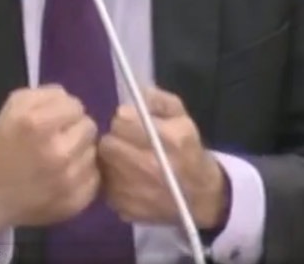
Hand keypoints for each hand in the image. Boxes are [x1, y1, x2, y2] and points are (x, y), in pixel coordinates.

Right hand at [0, 85, 99, 237]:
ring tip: (58, 160)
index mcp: (37, 124)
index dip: (65, 113)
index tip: (53, 123)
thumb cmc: (1, 146)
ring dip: (79, 153)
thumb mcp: (15, 107)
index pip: (76, 107)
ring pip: (93, 152)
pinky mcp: (75, 200)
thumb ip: (48, 94)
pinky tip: (63, 177)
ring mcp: (68, 179)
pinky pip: (95, 177)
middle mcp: (56, 152)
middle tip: (57, 141)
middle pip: (89, 128)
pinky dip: (83, 176)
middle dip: (74, 131)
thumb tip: (74, 103)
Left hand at [99, 87, 227, 228]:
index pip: (122, 121)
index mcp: (168, 139)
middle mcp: (149, 166)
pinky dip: (112, 181)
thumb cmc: (189, 151)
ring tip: (126, 160)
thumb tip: (135, 95)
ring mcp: (135, 190)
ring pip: (102, 165)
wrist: (200, 196)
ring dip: (111, 160)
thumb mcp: (183, 118)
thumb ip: (159, 100)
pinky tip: (128, 179)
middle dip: (114, 139)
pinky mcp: (124, 208)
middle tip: (125, 142)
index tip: (130, 122)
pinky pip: (104, 187)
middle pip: (107, 144)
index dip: (125, 119)